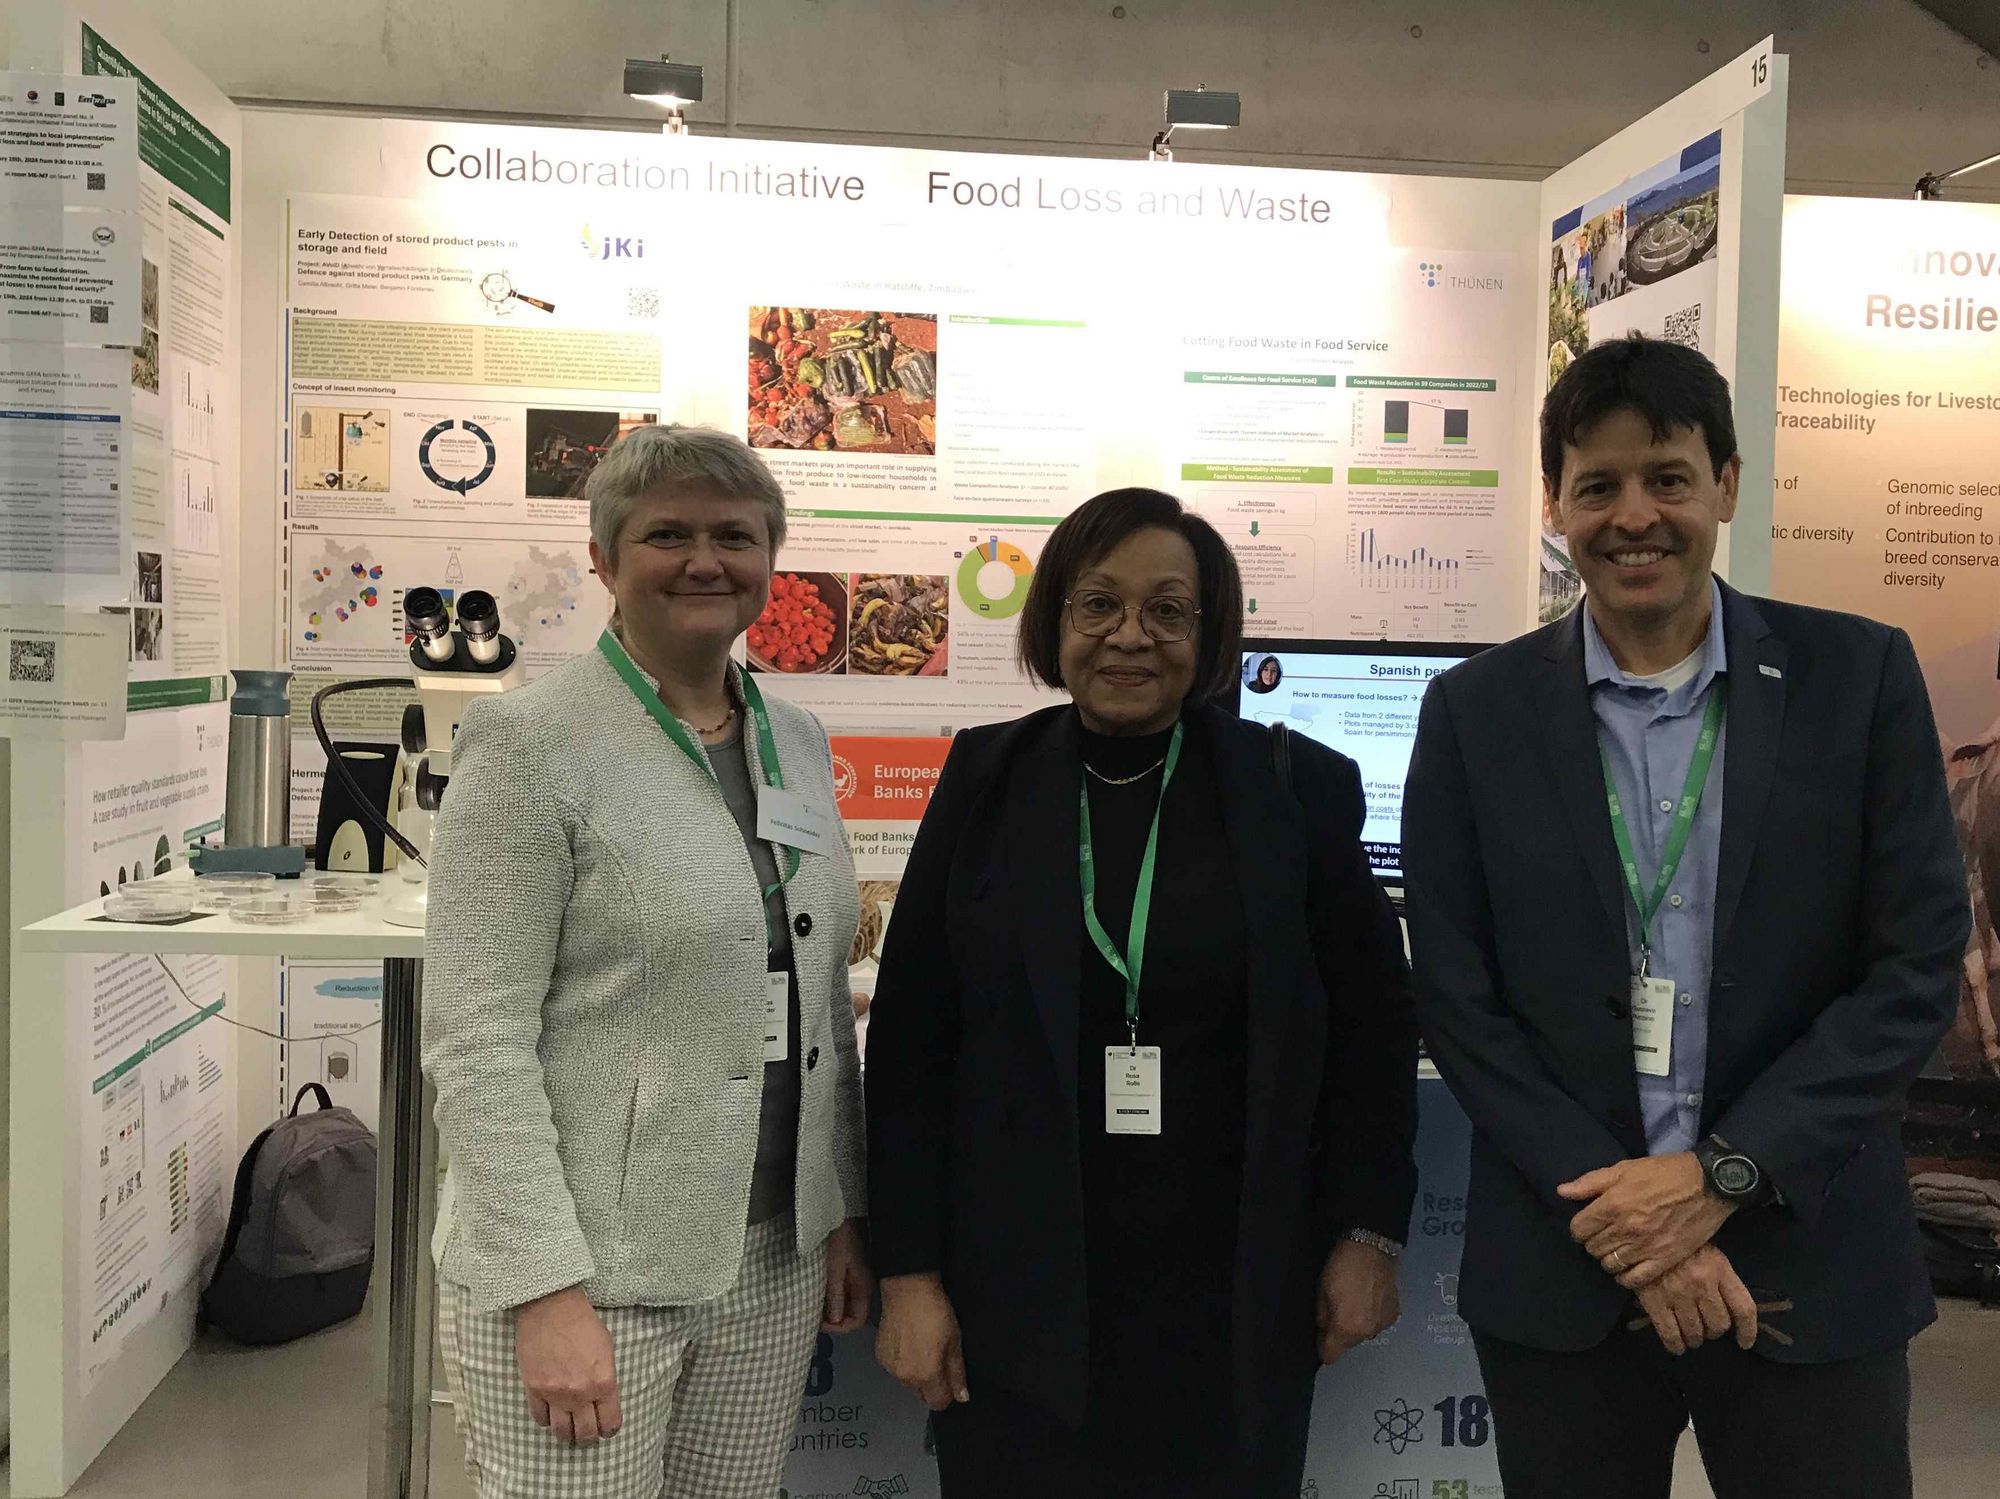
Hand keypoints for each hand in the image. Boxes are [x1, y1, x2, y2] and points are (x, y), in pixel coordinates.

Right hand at [514, 1285, 620, 1442]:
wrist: (551, 1307)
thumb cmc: (583, 1323)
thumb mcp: (607, 1349)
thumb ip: (605, 1378)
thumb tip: (603, 1397)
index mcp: (603, 1382)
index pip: (610, 1422)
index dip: (610, 1429)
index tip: (607, 1428)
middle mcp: (580, 1393)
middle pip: (586, 1433)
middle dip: (590, 1436)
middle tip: (589, 1432)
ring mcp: (554, 1394)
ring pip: (562, 1432)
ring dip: (568, 1433)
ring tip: (570, 1428)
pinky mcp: (533, 1389)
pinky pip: (540, 1418)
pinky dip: (547, 1420)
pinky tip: (551, 1413)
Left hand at [822, 1219, 873, 1333]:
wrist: (835, 1216)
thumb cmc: (837, 1242)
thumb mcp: (834, 1269)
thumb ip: (835, 1295)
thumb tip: (834, 1322)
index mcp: (863, 1287)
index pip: (857, 1320)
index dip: (839, 1327)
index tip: (819, 1323)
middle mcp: (861, 1287)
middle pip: (850, 1315)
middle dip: (831, 1320)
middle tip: (811, 1316)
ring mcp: (853, 1280)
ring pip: (843, 1305)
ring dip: (828, 1310)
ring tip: (811, 1306)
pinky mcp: (845, 1273)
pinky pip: (838, 1294)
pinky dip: (827, 1298)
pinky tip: (814, 1295)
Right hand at [875, 1273, 967, 1410]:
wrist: (907, 1289)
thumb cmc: (936, 1313)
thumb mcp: (955, 1340)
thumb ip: (957, 1373)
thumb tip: (962, 1397)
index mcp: (926, 1376)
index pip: (938, 1403)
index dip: (948, 1394)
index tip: (951, 1378)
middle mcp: (905, 1378)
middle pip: (922, 1394)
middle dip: (932, 1384)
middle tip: (937, 1358)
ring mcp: (889, 1368)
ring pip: (908, 1382)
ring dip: (917, 1373)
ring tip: (922, 1348)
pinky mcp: (880, 1356)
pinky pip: (896, 1370)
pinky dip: (903, 1363)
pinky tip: (908, 1343)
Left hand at [1317, 1239, 1400, 1364]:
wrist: (1373, 1249)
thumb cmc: (1342, 1268)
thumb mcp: (1322, 1290)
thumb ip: (1322, 1316)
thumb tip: (1324, 1328)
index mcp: (1346, 1330)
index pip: (1331, 1356)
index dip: (1323, 1347)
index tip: (1320, 1336)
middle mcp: (1366, 1333)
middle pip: (1348, 1344)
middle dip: (1340, 1333)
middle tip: (1337, 1309)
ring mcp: (1383, 1325)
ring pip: (1364, 1334)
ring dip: (1358, 1325)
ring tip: (1356, 1301)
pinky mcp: (1394, 1314)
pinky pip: (1377, 1323)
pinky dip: (1372, 1316)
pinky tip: (1370, 1299)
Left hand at [1559, 1153, 1732, 1288]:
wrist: (1708, 1185)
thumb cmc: (1663, 1173)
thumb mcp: (1624, 1169)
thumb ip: (1590, 1182)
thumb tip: (1562, 1192)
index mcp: (1613, 1204)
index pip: (1579, 1229)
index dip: (1579, 1227)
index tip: (1587, 1225)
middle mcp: (1626, 1229)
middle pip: (1593, 1248)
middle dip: (1593, 1242)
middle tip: (1603, 1235)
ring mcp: (1645, 1247)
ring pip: (1610, 1264)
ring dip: (1608, 1258)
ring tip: (1615, 1249)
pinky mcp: (1664, 1260)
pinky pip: (1634, 1280)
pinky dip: (1625, 1277)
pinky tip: (1627, 1267)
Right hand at [1632, 1244, 1758, 1354]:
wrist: (1642, 1232)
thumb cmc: (1678, 1241)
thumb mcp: (1706, 1250)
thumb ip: (1719, 1275)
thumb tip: (1727, 1306)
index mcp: (1719, 1269)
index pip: (1744, 1308)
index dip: (1747, 1331)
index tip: (1744, 1342)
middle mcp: (1702, 1284)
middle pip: (1719, 1324)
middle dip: (1714, 1331)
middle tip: (1707, 1328)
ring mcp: (1678, 1295)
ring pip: (1696, 1332)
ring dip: (1696, 1339)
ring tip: (1691, 1335)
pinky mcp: (1655, 1302)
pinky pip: (1670, 1334)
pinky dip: (1675, 1345)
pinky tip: (1677, 1346)